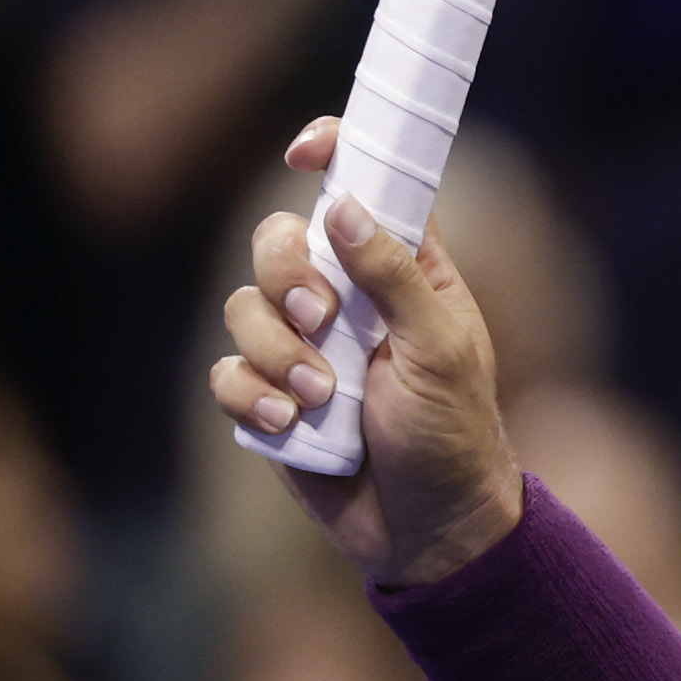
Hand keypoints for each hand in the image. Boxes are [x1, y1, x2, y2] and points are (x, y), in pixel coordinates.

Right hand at [211, 116, 524, 584]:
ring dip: (276, 352)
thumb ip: (394, 275)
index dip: (331, 153)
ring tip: (321, 398)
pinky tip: (291, 427)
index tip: (303, 152)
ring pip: (242, 307)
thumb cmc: (454, 435)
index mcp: (403, 270)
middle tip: (322, 319)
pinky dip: (251, 397)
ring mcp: (302, 348)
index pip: (361, 188)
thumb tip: (344, 204)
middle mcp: (347, 298)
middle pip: (278, 240)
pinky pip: (226, 372)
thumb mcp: (442, 349)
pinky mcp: (268, 398)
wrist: (427, 528)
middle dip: (287, 275)